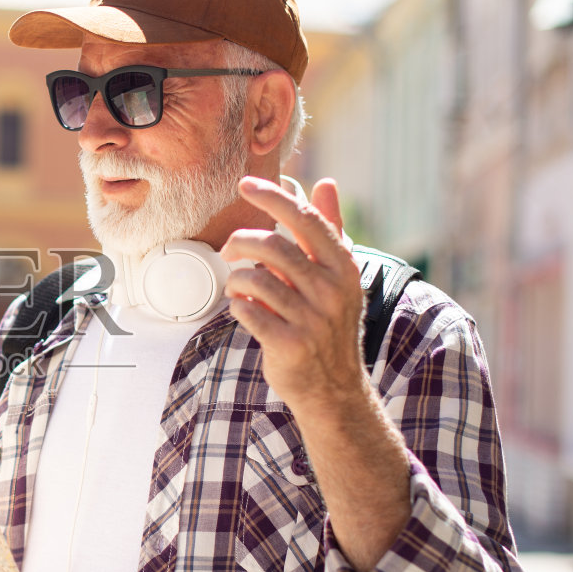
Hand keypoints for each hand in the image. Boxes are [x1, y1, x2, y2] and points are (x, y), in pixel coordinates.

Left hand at [219, 176, 365, 412]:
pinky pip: (246, 310)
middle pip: (272, 246)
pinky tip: (243, 309)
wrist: (333, 389)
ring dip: (236, 280)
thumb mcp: (338, 277)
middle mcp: (332, 291)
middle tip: (229, 250)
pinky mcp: (289, 344)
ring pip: (254, 279)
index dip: (273, 197)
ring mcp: (312, 319)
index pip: (305, 221)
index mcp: (344, 268)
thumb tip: (326, 183)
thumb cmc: (329, 324)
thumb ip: (330, 230)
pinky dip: (237, 306)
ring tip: (238, 288)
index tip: (245, 184)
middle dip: (240, 243)